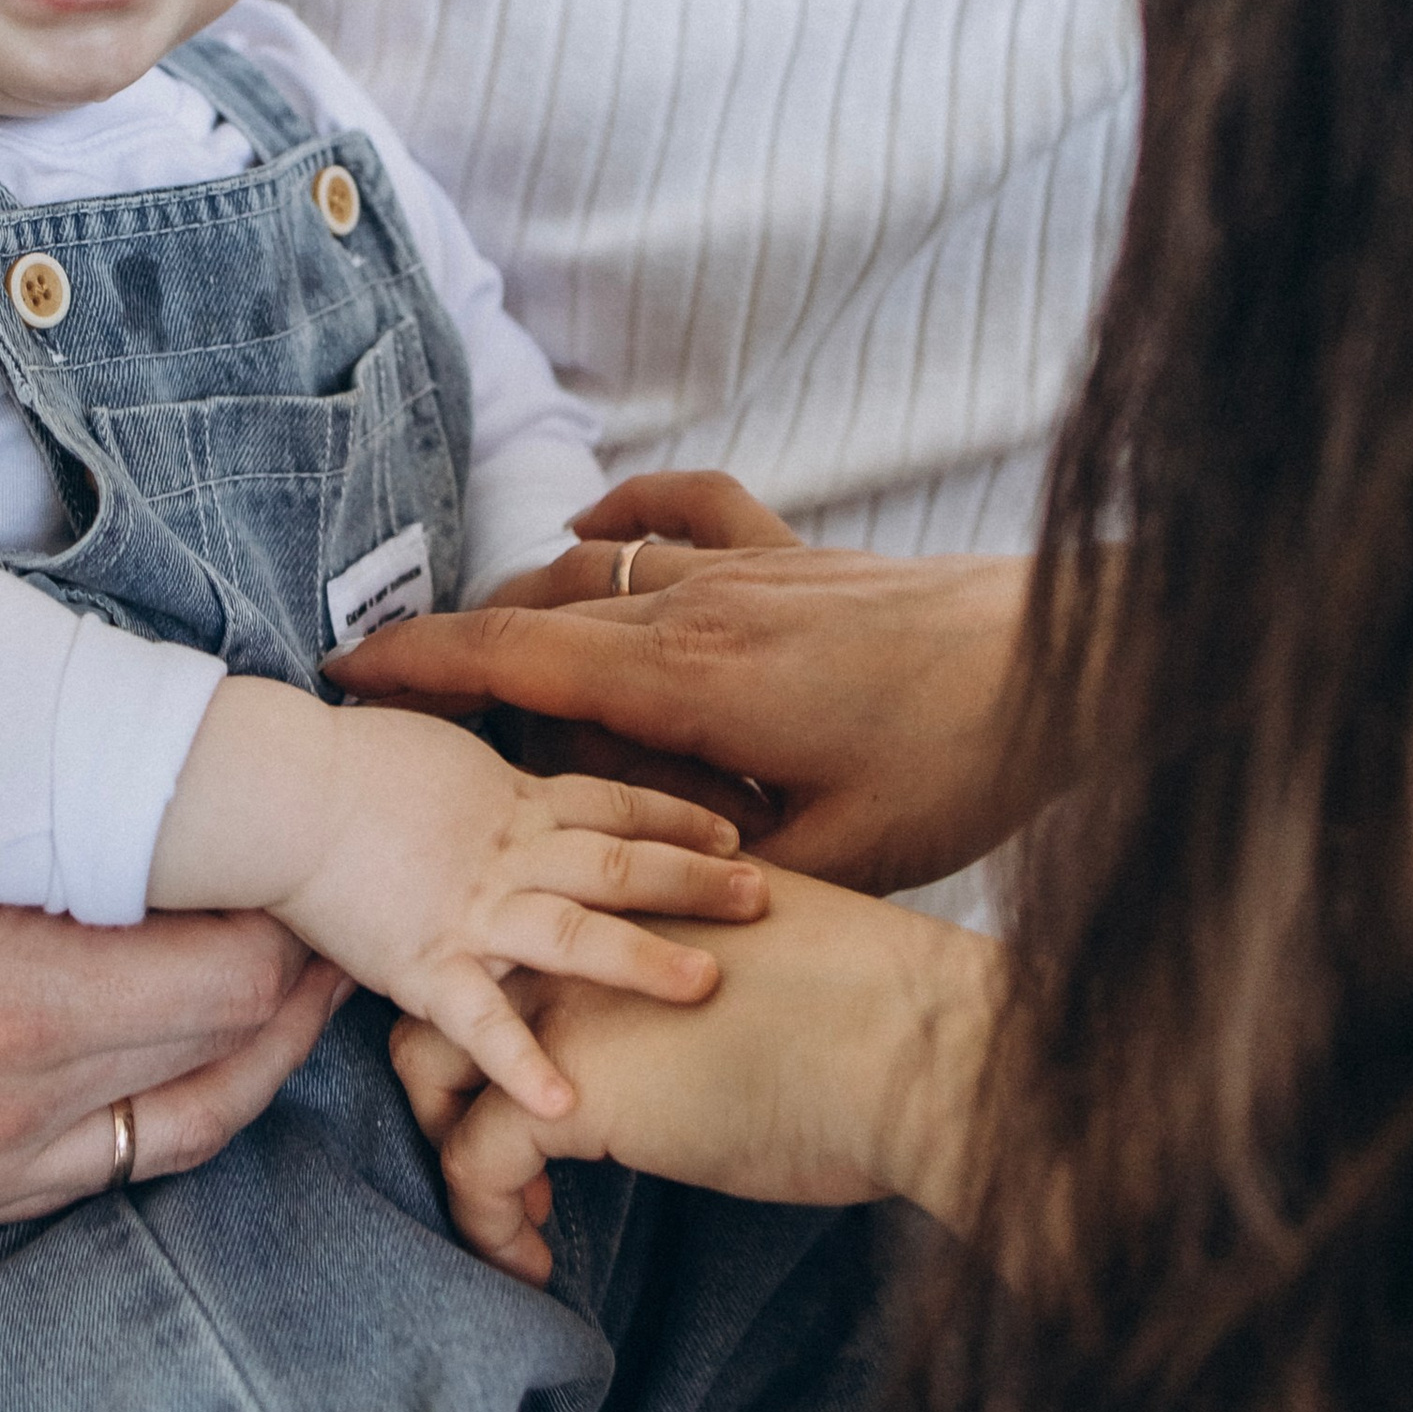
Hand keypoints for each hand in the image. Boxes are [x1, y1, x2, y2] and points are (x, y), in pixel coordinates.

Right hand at [0, 706, 343, 1232]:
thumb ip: (59, 821)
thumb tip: (199, 795)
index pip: (235, 979)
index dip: (291, 913)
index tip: (309, 854)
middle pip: (222, 1053)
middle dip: (285, 976)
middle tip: (320, 900)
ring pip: (175, 1125)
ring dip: (239, 1047)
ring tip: (277, 966)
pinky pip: (92, 1167)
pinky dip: (152, 1098)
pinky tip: (172, 1031)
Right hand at [149, 680, 767, 1120]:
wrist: (271, 789)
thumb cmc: (339, 760)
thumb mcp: (435, 748)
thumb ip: (489, 783)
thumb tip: (522, 794)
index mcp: (513, 798)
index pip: (618, 801)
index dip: (682, 817)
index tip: (738, 833)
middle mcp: (507, 850)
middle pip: (621, 860)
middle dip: (697, 881)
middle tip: (765, 898)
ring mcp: (468, 908)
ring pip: (575, 930)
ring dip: (643, 959)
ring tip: (708, 984)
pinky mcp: (422, 962)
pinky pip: (482, 1021)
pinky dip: (522, 1065)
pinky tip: (567, 1107)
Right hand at [335, 476, 1044, 895]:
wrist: (1068, 659)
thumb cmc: (960, 766)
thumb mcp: (836, 858)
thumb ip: (720, 875)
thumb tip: (637, 905)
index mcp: (686, 680)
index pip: (514, 661)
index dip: (418, 667)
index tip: (343, 676)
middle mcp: (697, 604)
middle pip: (536, 611)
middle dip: (453, 650)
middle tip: (390, 697)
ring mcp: (745, 566)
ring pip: (595, 564)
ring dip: (530, 601)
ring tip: (481, 653)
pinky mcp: (793, 551)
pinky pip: (682, 506)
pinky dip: (625, 510)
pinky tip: (597, 525)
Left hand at [389, 869, 999, 1282]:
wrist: (913, 1045)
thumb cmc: (885, 1015)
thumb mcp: (778, 963)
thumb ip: (717, 974)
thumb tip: (724, 1018)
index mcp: (629, 900)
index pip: (519, 934)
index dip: (514, 1009)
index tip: (556, 1078)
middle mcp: (577, 938)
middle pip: (451, 988)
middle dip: (454, 1072)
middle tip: (511, 1148)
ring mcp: (559, 1010)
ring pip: (429, 1068)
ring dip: (450, 1146)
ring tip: (511, 1215)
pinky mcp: (562, 1094)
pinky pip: (471, 1165)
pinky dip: (488, 1225)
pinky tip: (533, 1263)